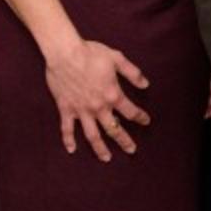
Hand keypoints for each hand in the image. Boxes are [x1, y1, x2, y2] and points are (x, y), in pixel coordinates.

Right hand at [43, 37, 150, 160]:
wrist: (64, 53)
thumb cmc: (91, 53)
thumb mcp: (117, 59)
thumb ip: (133, 73)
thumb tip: (146, 85)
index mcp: (112, 95)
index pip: (130, 112)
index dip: (140, 117)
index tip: (145, 121)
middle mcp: (98, 107)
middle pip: (114, 129)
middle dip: (124, 141)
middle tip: (131, 150)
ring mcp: (81, 110)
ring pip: (92, 135)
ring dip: (100, 149)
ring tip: (107, 158)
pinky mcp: (65, 109)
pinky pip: (67, 129)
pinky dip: (68, 140)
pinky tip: (72, 150)